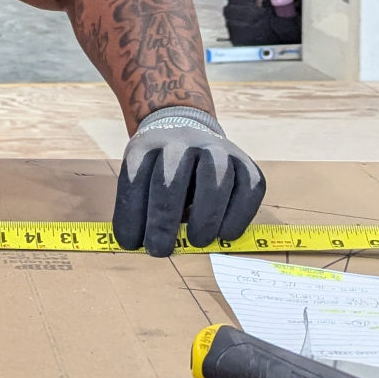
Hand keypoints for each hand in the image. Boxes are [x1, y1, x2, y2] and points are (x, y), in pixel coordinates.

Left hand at [113, 107, 265, 256]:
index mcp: (146, 146)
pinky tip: (225, 235)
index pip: (134, 180)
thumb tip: (143, 245)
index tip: (129, 244)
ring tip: (197, 242)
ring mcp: (216, 149)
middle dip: (163, 221)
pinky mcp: (245, 162)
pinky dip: (239, 215)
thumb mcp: (141, 174)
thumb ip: (143, 205)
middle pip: (170, 181)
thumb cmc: (160, 167)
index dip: (131, 214)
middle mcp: (181, 142)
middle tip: (159, 251)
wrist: (189, 126)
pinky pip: (249, 187)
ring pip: (214, 178)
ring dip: (205, 215)